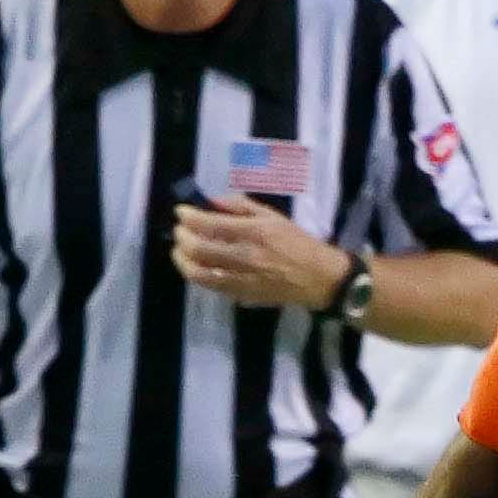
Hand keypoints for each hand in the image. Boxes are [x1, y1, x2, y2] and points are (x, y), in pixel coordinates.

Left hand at [169, 193, 353, 313]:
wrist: (318, 278)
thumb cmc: (297, 242)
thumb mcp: (273, 217)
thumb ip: (241, 207)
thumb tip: (212, 202)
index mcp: (254, 232)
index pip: (210, 224)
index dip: (189, 217)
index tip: (181, 211)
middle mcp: (245, 256)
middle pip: (198, 249)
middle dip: (181, 237)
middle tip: (179, 230)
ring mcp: (241, 278)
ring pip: (198, 272)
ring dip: (182, 260)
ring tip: (179, 250)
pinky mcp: (241, 294)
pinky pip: (210, 286)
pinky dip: (196, 274)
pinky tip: (194, 266)